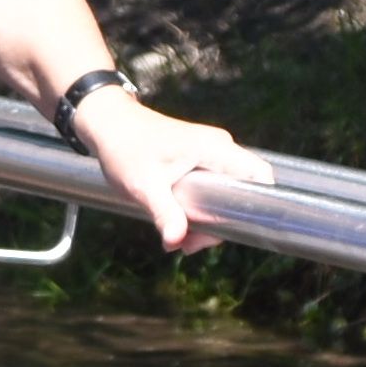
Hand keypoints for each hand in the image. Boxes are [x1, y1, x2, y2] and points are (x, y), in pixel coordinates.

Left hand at [74, 87, 272, 250]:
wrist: (105, 123)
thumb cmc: (123, 147)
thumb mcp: (143, 185)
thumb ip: (164, 213)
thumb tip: (176, 242)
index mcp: (215, 148)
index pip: (260, 176)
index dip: (259, 206)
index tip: (232, 230)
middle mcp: (219, 147)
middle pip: (242, 192)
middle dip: (220, 222)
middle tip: (191, 243)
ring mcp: (210, 153)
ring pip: (225, 194)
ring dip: (206, 219)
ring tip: (178, 239)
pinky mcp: (198, 159)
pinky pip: (210, 188)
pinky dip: (197, 208)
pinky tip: (175, 226)